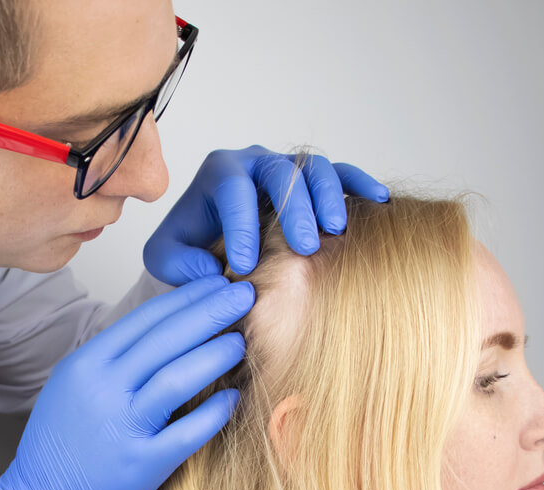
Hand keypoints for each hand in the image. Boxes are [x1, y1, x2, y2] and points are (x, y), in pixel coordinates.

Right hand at [0, 276, 253, 489]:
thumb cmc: (62, 444)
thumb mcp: (74, 386)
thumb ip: (115, 358)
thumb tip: (167, 329)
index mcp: (86, 365)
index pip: (145, 318)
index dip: (186, 298)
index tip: (217, 284)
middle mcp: (102, 390)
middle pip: (166, 339)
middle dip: (211, 312)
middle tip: (245, 296)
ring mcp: (121, 427)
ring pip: (177, 378)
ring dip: (215, 355)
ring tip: (241, 342)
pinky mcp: (141, 464)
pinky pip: (187, 432)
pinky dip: (215, 412)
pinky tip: (235, 398)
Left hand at [143, 146, 389, 284]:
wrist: (209, 245)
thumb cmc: (188, 249)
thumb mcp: (165, 258)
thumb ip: (178, 264)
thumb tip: (214, 273)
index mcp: (218, 173)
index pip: (233, 190)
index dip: (241, 225)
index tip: (246, 266)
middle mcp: (255, 163)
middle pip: (281, 172)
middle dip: (294, 208)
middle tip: (304, 247)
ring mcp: (289, 169)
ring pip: (314, 168)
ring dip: (328, 196)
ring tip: (337, 230)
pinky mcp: (313, 183)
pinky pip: (341, 174)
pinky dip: (359, 185)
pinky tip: (378, 201)